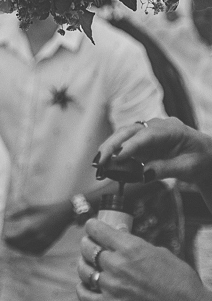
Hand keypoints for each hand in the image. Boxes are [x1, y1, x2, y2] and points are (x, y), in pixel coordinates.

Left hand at [4, 200, 72, 254]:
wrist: (64, 214)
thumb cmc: (46, 209)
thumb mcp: (30, 208)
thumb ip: (17, 213)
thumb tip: (5, 217)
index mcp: (32, 228)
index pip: (16, 238)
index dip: (9, 240)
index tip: (3, 237)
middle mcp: (38, 237)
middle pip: (21, 246)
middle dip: (12, 245)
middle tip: (6, 242)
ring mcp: (45, 242)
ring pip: (29, 251)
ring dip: (20, 249)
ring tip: (14, 245)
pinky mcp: (50, 244)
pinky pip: (38, 251)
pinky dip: (30, 252)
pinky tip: (25, 248)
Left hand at [77, 218, 211, 300]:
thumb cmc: (180, 281)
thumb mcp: (159, 252)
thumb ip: (135, 244)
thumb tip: (119, 234)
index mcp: (130, 248)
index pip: (96, 229)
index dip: (93, 226)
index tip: (93, 228)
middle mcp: (118, 265)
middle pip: (87, 247)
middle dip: (89, 243)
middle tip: (93, 245)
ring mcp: (113, 286)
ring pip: (83, 269)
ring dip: (85, 265)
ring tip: (91, 265)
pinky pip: (85, 295)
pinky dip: (83, 289)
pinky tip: (88, 284)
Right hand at [94, 116, 211, 187]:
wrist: (204, 156)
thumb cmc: (200, 159)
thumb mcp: (188, 167)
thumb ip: (166, 169)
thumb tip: (143, 174)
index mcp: (172, 129)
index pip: (147, 135)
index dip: (131, 145)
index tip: (118, 157)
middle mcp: (156, 126)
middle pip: (129, 131)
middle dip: (112, 144)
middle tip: (100, 161)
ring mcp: (147, 132)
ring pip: (123, 135)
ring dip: (109, 148)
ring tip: (99, 163)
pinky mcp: (141, 141)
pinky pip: (125, 144)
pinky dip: (114, 152)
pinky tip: (106, 162)